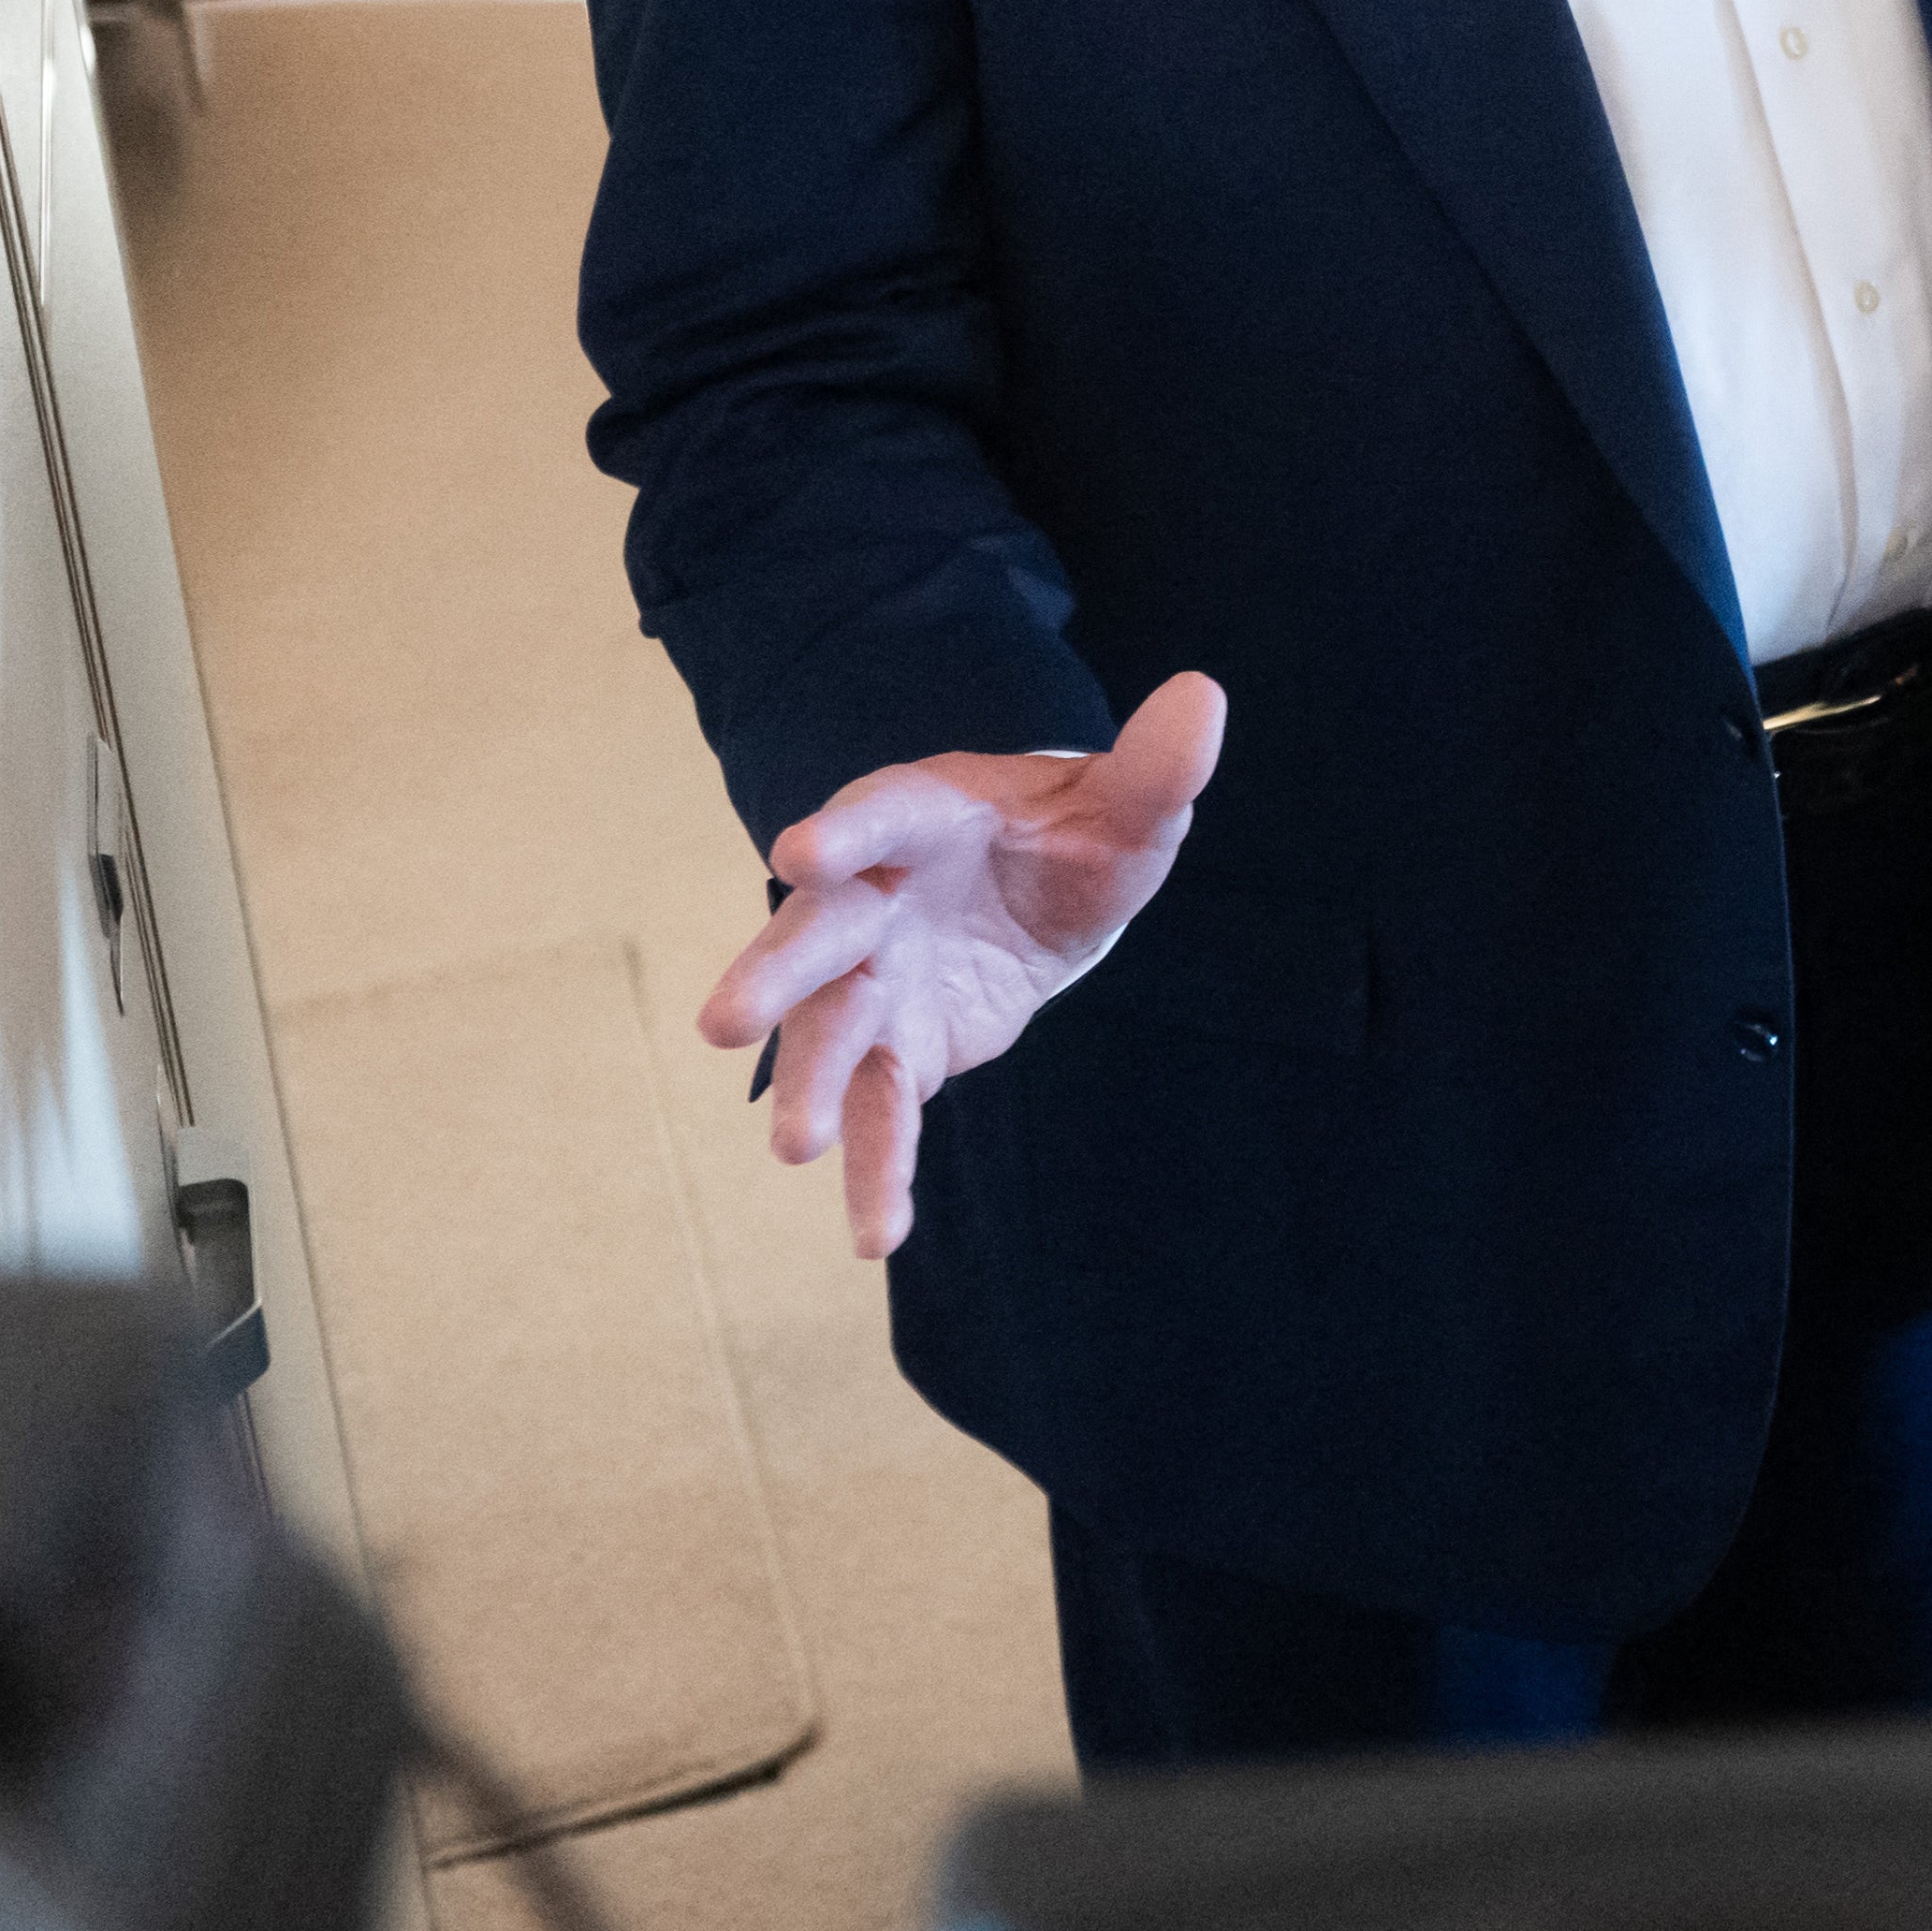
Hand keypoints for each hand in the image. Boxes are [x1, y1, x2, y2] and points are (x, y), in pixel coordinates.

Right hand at [696, 676, 1226, 1258]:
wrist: (1043, 894)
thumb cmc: (1072, 833)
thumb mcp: (1125, 806)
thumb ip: (1154, 767)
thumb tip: (1206, 695)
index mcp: (919, 817)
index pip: (876, 816)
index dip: (843, 832)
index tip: (800, 851)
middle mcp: (872, 898)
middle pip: (816, 935)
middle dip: (775, 975)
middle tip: (726, 1025)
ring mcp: (872, 980)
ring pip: (830, 1037)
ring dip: (811, 1089)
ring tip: (796, 1147)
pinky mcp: (898, 1048)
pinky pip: (882, 1111)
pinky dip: (880, 1172)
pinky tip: (876, 1235)